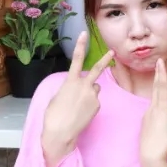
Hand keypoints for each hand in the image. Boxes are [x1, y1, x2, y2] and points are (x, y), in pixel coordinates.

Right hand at [40, 32, 114, 160]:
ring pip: (94, 89)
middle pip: (97, 69)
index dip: (80, 45)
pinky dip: (90, 104)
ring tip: (78, 105)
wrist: (60, 132)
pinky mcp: (97, 105)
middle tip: (112, 51)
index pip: (76, 59)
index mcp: (70, 82)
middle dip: (105, 59)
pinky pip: (95, 100)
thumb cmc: (53, 115)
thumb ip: (69, 88)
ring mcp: (93, 96)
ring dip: (89, 92)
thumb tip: (77, 88)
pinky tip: (81, 112)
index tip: (84, 34)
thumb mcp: (57, 96)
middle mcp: (84, 86)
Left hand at [139, 58, 166, 166]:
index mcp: (162, 108)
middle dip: (158, 76)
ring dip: (165, 111)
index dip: (161, 74)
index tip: (159, 63)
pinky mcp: (144, 122)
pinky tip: (161, 133)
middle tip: (159, 63)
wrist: (150, 155)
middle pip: (157, 89)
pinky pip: (155, 116)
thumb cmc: (166, 142)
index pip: (162, 87)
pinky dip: (160, 119)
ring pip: (158, 107)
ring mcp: (147, 115)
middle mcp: (153, 109)